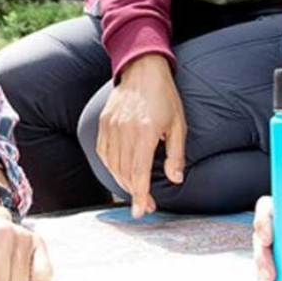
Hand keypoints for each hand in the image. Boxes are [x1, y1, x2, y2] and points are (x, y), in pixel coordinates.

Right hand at [97, 53, 185, 217]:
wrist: (143, 69)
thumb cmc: (164, 96)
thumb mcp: (178, 125)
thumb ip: (176, 154)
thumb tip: (176, 179)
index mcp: (144, 132)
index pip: (139, 173)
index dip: (140, 195)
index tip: (141, 211)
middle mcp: (124, 130)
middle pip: (124, 172)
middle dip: (134, 193)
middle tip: (145, 204)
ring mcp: (111, 126)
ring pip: (112, 165)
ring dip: (123, 182)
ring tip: (135, 190)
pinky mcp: (103, 122)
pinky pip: (103, 152)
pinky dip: (110, 166)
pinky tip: (120, 172)